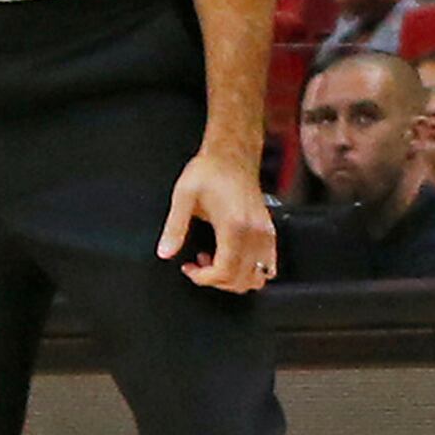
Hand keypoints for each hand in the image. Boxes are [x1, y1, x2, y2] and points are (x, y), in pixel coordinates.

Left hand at [161, 146, 274, 293]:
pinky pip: (268, 266)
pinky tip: (232, 256)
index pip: (225, 271)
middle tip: (200, 265)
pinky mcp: (269, 231)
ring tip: (215, 260)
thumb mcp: (184, 195)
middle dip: (216, 280)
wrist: (232, 153)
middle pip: (242, 280)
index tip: (190, 269)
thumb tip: (165, 251)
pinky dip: (251, 271)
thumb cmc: (210, 170)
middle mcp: (254, 233)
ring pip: (258, 277)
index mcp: (234, 225)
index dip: (204, 278)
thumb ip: (174, 227)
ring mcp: (265, 233)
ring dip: (234, 278)